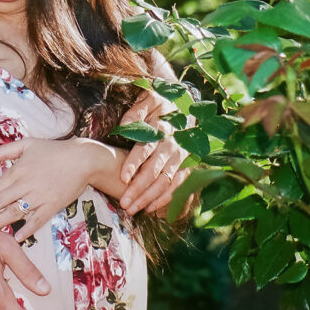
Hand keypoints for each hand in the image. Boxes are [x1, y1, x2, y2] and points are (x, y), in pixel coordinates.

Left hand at [0, 137, 98, 240]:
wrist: (83, 158)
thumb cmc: (54, 150)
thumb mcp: (27, 145)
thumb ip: (3, 151)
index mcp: (18, 170)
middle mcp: (26, 184)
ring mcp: (39, 196)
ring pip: (15, 211)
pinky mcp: (53, 205)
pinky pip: (38, 220)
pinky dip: (27, 229)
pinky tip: (17, 237)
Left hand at [119, 89, 189, 214]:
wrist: (186, 106)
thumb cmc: (161, 105)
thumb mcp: (149, 100)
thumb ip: (136, 112)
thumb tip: (124, 124)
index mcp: (161, 129)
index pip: (145, 148)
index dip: (134, 163)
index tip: (123, 177)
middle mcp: (172, 145)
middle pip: (153, 171)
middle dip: (138, 188)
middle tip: (124, 202)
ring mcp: (181, 157)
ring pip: (164, 182)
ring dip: (149, 198)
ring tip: (132, 209)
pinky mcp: (187, 166)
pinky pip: (177, 186)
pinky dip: (165, 199)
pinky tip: (151, 209)